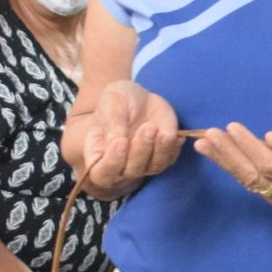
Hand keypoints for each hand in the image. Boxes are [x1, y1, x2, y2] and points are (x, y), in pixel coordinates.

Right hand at [78, 82, 184, 199]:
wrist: (137, 97)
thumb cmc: (117, 101)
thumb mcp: (111, 104)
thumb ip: (113, 124)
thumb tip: (117, 141)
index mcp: (99, 155)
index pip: (102, 174)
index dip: (111, 164)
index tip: (121, 142)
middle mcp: (121, 165)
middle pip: (131, 171)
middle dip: (140, 150)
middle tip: (146, 127)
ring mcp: (144, 163)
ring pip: (153, 167)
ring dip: (158, 149)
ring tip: (155, 127)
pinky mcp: (164, 156)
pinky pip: (170, 158)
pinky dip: (172, 146)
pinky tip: (171, 132)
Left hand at [193, 122, 271, 210]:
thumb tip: (270, 138)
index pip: (271, 164)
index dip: (250, 147)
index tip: (231, 127)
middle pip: (255, 176)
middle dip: (230, 155)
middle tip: (209, 136)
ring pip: (248, 181)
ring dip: (224, 161)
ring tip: (204, 143)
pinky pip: (249, 182)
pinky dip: (231, 166)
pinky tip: (214, 152)